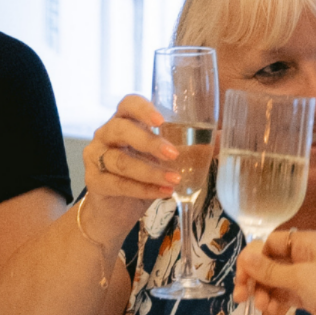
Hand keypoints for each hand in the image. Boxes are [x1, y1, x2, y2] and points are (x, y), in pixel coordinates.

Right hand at [82, 95, 181, 231]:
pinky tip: (163, 193)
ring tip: (174, 180)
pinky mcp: (93, 181)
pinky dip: (143, 189)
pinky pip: (118, 184)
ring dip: (150, 171)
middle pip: (121, 129)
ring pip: (120, 161)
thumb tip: (221, 139)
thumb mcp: (163, 158)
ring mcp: (96, 157)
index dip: (143, 108)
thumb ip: (188, 147)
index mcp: (124, 121)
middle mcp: (106, 134)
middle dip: (149, 141)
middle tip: (173, 154)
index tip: (161, 120)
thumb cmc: (142, 174)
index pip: (128, 104)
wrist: (115, 210)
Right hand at [236, 230, 315, 314]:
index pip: (270, 242)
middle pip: (271, 262)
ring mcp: (310, 277)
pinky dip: (276, 301)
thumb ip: (270, 270)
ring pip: (277, 281)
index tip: (240, 277)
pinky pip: (287, 295)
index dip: (252, 257)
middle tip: (241, 297)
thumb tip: (245, 256)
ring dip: (265, 292)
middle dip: (255, 278)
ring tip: (261, 308)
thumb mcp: (300, 277)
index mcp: (307, 241)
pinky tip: (270, 312)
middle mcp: (307, 255)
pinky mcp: (313, 297)